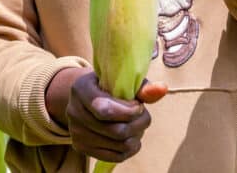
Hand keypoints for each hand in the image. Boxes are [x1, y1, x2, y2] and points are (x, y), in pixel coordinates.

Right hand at [46, 67, 166, 162]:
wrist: (85, 97)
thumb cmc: (108, 85)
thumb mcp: (122, 79)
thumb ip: (141, 86)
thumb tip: (162, 89)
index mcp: (81, 88)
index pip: (105, 110)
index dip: (128, 112)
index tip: (139, 106)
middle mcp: (73, 111)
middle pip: (115, 131)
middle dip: (138, 124)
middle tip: (144, 116)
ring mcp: (76, 132)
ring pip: (118, 145)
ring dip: (137, 136)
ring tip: (139, 125)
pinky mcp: (81, 148)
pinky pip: (114, 156)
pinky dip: (131, 149)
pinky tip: (134, 138)